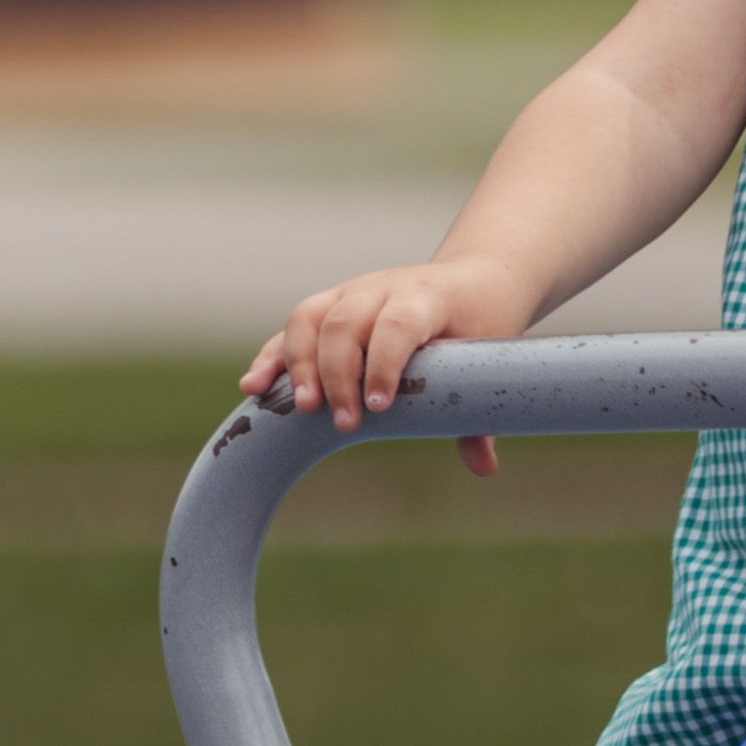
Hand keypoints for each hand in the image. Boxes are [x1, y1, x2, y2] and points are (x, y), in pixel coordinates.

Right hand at [243, 256, 541, 467]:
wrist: (471, 278)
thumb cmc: (480, 324)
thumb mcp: (490, 360)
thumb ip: (479, 414)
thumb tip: (483, 466)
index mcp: (426, 297)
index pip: (397, 325)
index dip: (383, 363)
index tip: (378, 407)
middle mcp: (382, 289)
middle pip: (344, 322)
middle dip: (337, 374)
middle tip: (343, 422)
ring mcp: (350, 292)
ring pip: (309, 317)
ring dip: (298, 363)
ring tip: (300, 406)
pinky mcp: (329, 304)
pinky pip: (292, 327)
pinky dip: (271, 356)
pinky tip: (254, 387)